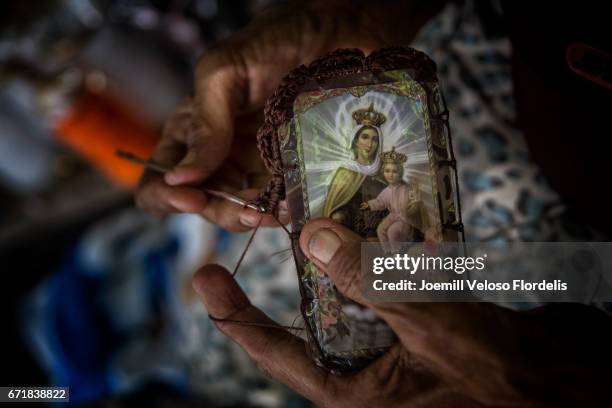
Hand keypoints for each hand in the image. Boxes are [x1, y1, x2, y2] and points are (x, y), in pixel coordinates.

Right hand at [135, 0, 438, 230]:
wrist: (340, 32)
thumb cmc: (277, 40)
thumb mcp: (225, 72)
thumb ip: (204, 124)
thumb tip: (180, 177)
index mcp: (193, 130)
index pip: (162, 175)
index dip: (166, 195)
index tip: (192, 198)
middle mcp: (221, 154)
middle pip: (204, 202)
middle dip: (220, 211)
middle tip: (246, 209)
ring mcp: (257, 166)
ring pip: (241, 212)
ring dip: (253, 217)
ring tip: (273, 210)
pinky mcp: (292, 172)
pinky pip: (279, 204)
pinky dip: (282, 212)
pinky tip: (292, 207)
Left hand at [192, 218, 611, 406]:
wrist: (570, 387)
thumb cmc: (508, 380)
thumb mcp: (434, 329)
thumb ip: (372, 282)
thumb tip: (312, 239)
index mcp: (354, 396)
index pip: (276, 354)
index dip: (236, 315)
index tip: (203, 277)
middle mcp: (366, 375)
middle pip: (312, 318)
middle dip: (302, 271)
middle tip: (286, 220)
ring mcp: (393, 352)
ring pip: (354, 299)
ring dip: (349, 257)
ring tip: (335, 213)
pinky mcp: (418, 331)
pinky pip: (388, 293)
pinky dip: (385, 260)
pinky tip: (388, 225)